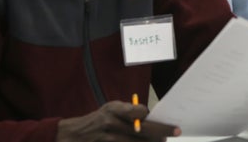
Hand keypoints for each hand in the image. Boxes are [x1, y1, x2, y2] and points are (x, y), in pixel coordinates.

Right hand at [57, 100, 179, 141]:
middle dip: (161, 132)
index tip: (162, 118)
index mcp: (113, 110)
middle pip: (143, 130)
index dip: (150, 116)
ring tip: (162, 140)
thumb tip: (151, 116)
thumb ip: (129, 111)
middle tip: (175, 132)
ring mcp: (108, 139)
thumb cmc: (98, 120)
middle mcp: (110, 124)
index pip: (137, 111)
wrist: (72, 135)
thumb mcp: (110, 109)